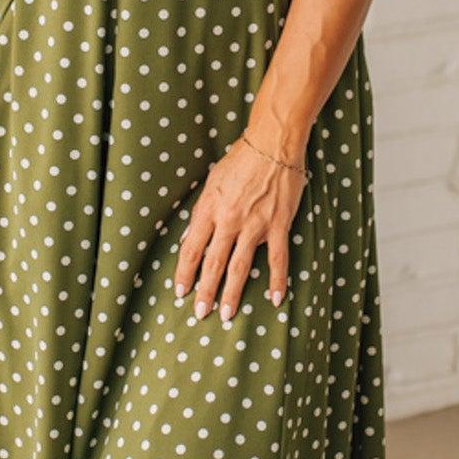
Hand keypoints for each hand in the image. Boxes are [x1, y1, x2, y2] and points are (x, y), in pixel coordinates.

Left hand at [174, 135, 307, 323]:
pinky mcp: (278, 225)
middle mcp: (229, 221)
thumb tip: (189, 238)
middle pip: (213, 264)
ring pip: (240, 266)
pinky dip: (277, 280)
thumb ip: (201, 213)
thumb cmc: (240, 159)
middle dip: (205, 291)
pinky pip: (277, 259)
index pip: (191, 249)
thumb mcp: (211, 183)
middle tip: (200, 313)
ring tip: (227, 314)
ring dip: (232, 293)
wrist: (272, 144)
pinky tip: (275, 299)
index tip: (181, 292)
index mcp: (209, 210)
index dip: (185, 274)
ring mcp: (255, 225)